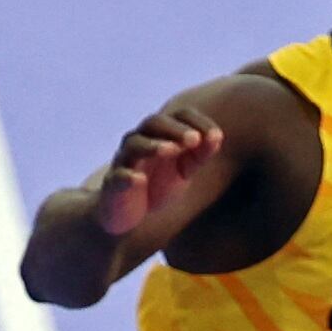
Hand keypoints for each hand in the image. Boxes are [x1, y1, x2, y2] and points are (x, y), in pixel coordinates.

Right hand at [92, 111, 226, 250]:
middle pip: (154, 123)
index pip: (179, 116)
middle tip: (194, 139)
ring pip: (134, 145)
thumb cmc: (158, 185)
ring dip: (153, 146)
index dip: (198, 122)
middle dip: (175, 130)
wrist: (127, 214)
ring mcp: (125, 162)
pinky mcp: (113, 185)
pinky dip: (127, 177)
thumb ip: (200, 153)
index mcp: (161, 134)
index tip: (216, 135)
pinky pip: (118, 177)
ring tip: (171, 150)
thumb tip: (218, 136)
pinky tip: (139, 180)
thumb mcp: (185, 170)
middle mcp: (141, 141)